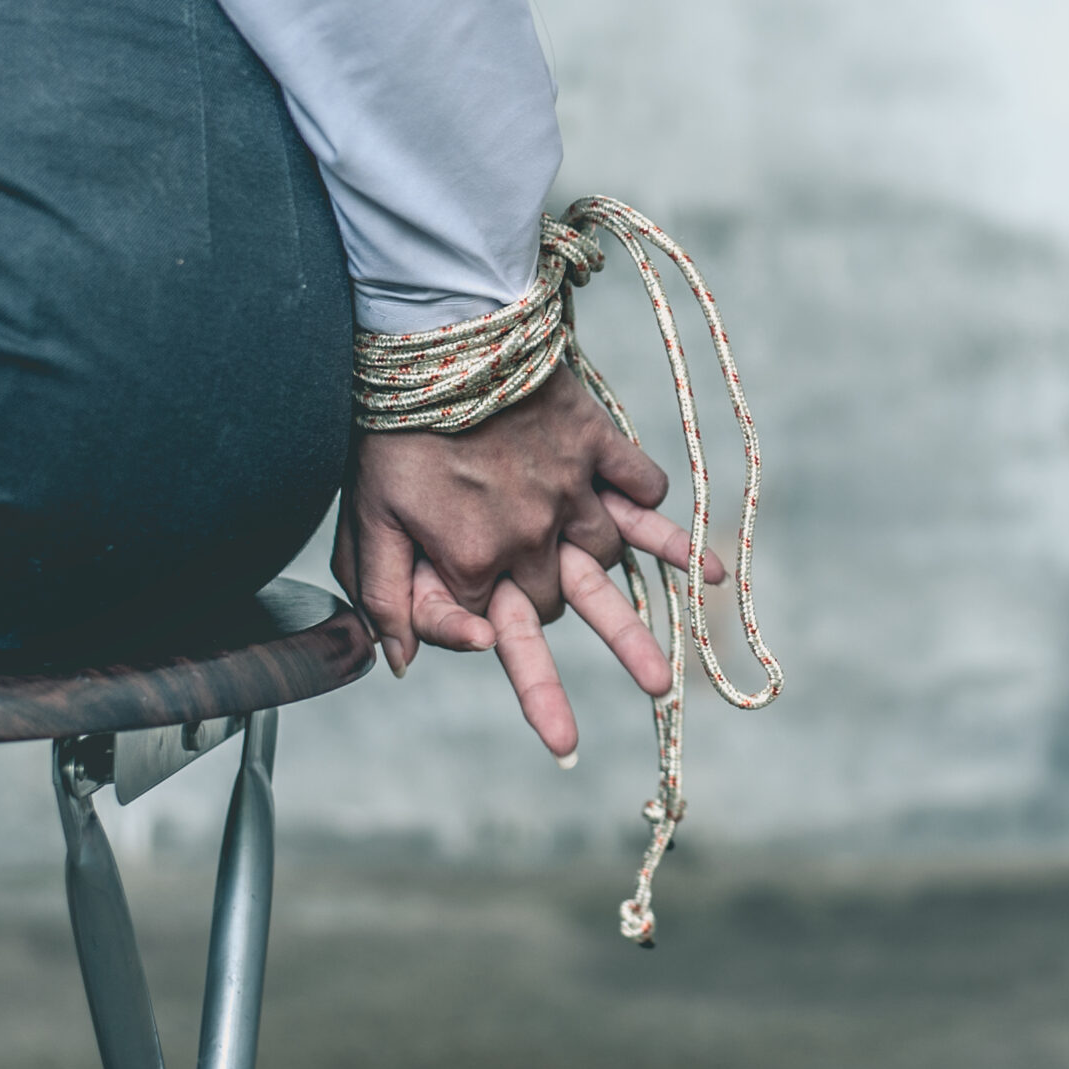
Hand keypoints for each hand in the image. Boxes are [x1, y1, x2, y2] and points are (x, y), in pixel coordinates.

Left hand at [331, 364, 723, 755]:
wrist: (440, 340)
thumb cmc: (392, 432)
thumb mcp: (368, 520)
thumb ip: (384, 596)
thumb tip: (401, 661)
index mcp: (479, 561)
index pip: (506, 637)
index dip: (518, 670)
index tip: (552, 728)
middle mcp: (536, 536)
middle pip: (566, 605)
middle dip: (584, 635)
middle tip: (648, 685)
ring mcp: (574, 490)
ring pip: (610, 562)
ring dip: (639, 616)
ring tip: (670, 670)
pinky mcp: (597, 446)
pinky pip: (645, 492)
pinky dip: (669, 528)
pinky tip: (700, 567)